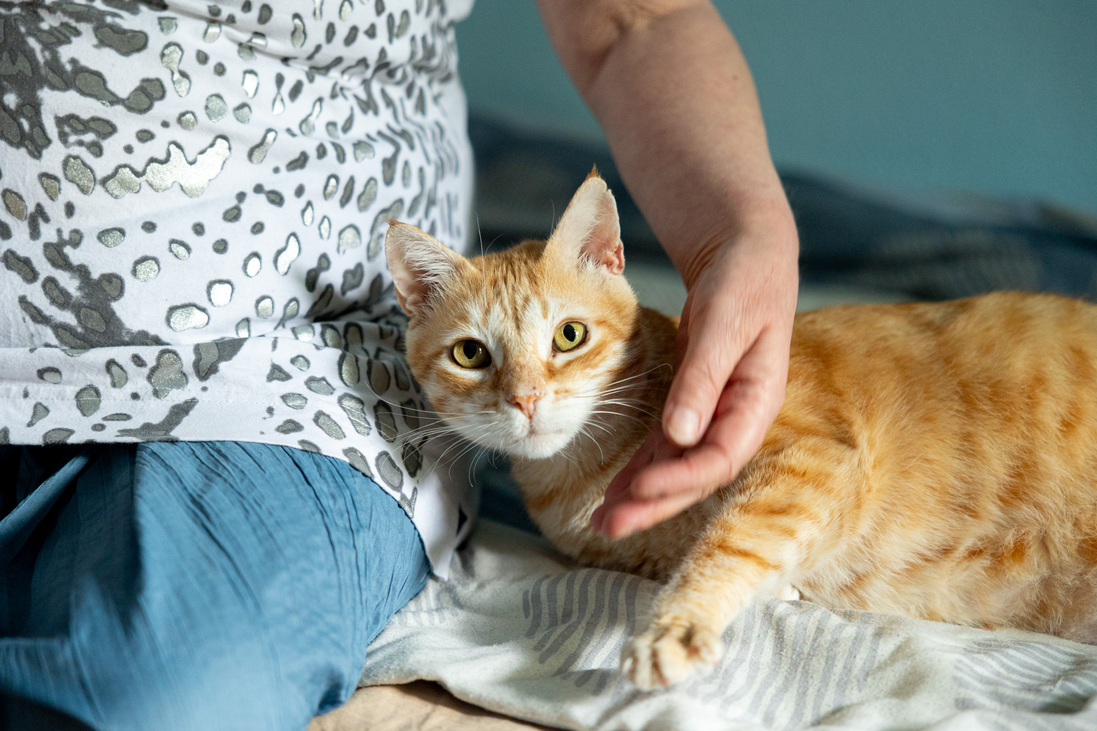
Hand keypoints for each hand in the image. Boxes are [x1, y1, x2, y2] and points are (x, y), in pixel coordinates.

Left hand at [591, 216, 797, 537]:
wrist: (746, 253)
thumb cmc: (744, 280)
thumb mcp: (724, 322)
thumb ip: (703, 377)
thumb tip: (681, 435)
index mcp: (756, 402)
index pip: (719, 459)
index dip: (679, 479)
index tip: (639, 488)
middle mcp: (736, 418)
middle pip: (694, 477)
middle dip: (651, 504)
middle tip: (607, 527)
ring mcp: (712, 415)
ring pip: (675, 468)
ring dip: (639, 496)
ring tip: (600, 521)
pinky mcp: (691, 405)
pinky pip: (663, 448)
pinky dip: (639, 470)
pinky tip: (615, 492)